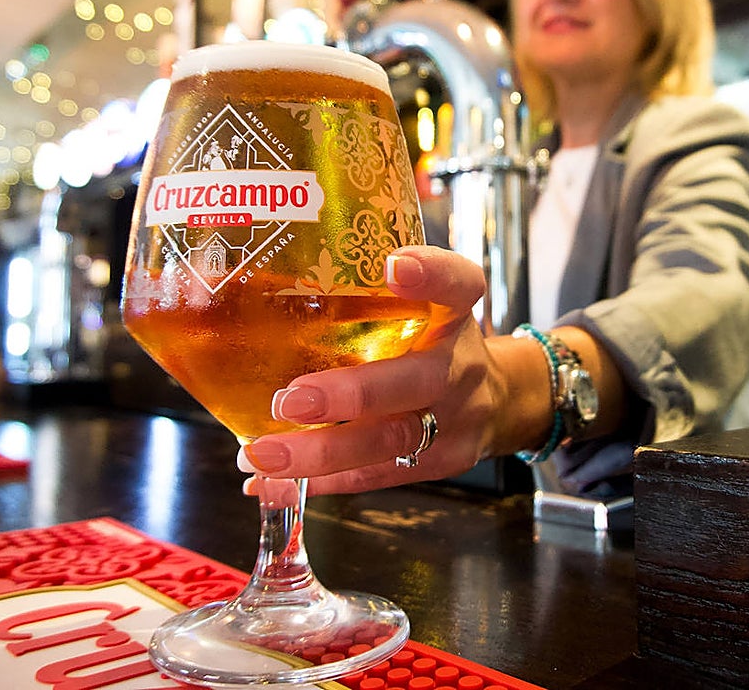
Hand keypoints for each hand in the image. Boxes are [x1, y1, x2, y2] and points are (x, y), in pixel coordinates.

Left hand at [237, 244, 503, 494]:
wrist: (501, 399)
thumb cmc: (435, 343)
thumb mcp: (421, 307)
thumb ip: (363, 294)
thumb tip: (247, 290)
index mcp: (455, 312)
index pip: (457, 283)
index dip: (431, 274)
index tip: (395, 266)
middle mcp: (462, 364)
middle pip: (418, 380)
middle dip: (352, 394)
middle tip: (290, 400)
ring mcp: (457, 420)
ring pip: (392, 441)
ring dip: (324, 452)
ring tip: (265, 454)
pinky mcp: (444, 461)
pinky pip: (380, 475)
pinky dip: (324, 481)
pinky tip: (276, 483)